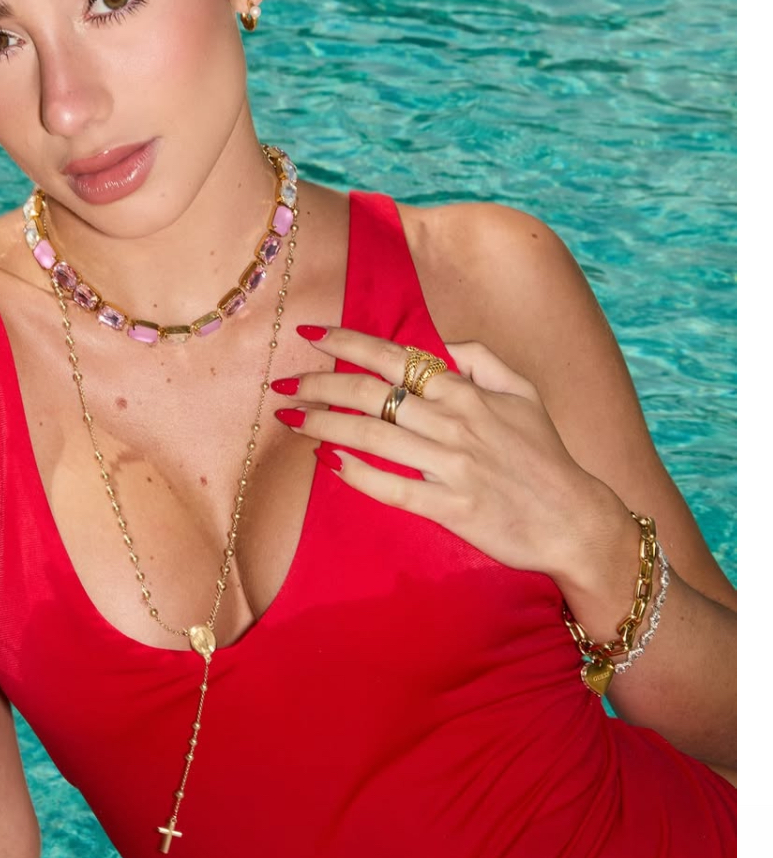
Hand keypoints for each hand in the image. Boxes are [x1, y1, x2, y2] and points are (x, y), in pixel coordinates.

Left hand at [272, 326, 627, 580]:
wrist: (575, 520)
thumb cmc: (546, 455)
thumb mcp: (523, 392)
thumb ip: (481, 359)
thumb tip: (441, 344)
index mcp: (467, 392)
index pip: (394, 356)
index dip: (346, 343)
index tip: (309, 336)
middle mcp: (455, 423)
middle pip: (372, 393)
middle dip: (319, 383)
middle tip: (283, 383)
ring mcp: (452, 466)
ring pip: (373, 436)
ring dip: (324, 424)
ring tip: (291, 418)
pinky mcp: (452, 508)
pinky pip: (393, 487)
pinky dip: (357, 473)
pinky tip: (328, 463)